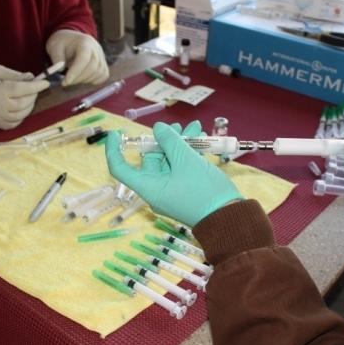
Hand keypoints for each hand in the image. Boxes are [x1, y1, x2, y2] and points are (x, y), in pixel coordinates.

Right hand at [0, 64, 49, 128]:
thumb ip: (13, 75)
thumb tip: (31, 77)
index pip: (22, 90)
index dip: (36, 86)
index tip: (46, 82)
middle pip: (24, 103)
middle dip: (33, 94)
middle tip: (35, 86)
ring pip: (22, 114)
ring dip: (29, 105)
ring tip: (28, 95)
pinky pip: (15, 123)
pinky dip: (22, 115)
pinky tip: (20, 106)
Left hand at [46, 29, 108, 86]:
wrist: (71, 40)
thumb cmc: (62, 43)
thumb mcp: (54, 46)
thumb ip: (56, 57)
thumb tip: (60, 69)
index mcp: (84, 42)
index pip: (84, 58)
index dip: (75, 72)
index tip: (65, 82)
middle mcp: (96, 48)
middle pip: (93, 67)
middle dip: (79, 78)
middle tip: (67, 82)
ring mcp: (102, 56)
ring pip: (99, 73)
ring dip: (85, 80)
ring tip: (73, 79)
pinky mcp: (103, 64)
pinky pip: (103, 75)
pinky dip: (94, 81)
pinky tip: (83, 79)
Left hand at [106, 121, 243, 226]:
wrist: (229, 217)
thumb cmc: (204, 190)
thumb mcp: (186, 160)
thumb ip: (170, 141)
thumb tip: (158, 129)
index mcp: (149, 187)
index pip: (120, 169)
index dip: (114, 150)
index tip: (117, 133)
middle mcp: (156, 189)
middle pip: (151, 160)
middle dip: (164, 140)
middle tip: (178, 126)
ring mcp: (170, 189)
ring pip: (169, 161)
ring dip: (180, 143)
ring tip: (195, 128)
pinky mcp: (184, 189)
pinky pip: (180, 168)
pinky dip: (188, 153)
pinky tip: (200, 139)